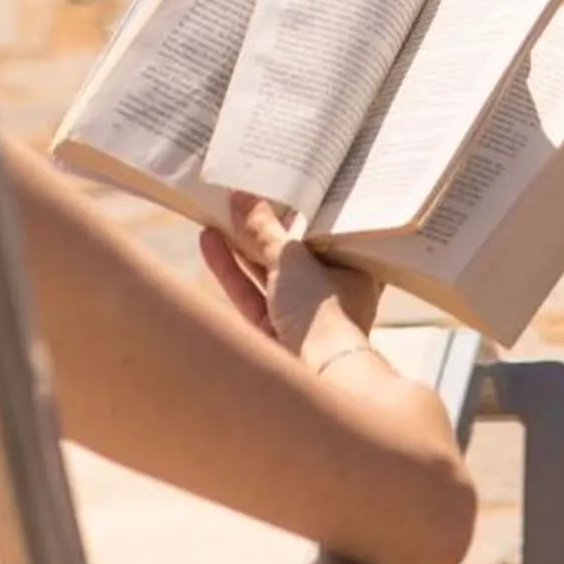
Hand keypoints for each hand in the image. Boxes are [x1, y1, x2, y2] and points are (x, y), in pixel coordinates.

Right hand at [198, 194, 382, 358]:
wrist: (317, 377)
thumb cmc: (322, 312)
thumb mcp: (291, 259)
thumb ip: (264, 229)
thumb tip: (242, 196)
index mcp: (354, 269)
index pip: (327, 232)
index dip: (302, 209)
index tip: (279, 186)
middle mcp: (331, 292)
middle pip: (291, 253)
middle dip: (262, 227)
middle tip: (237, 195)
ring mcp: (301, 316)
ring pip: (266, 273)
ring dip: (240, 245)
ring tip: (215, 211)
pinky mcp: (273, 334)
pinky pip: (249, 294)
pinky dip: (229, 270)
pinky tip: (208, 241)